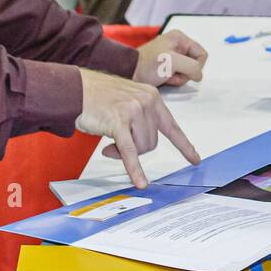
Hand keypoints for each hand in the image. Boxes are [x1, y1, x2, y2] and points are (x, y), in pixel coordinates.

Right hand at [75, 69, 199, 187]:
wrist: (75, 88)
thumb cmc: (99, 97)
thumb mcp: (127, 104)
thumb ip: (138, 123)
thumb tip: (137, 151)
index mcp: (152, 98)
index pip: (172, 126)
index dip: (184, 145)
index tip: (195, 159)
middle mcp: (146, 102)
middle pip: (152, 142)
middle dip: (136, 149)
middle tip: (115, 146)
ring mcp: (133, 111)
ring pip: (141, 148)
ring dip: (124, 153)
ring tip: (109, 145)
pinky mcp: (118, 122)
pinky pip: (130, 152)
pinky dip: (135, 169)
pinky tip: (140, 182)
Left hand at [134, 29, 207, 87]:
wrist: (130, 73)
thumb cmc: (146, 64)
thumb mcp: (173, 61)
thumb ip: (192, 66)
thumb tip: (198, 75)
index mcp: (180, 37)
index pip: (202, 54)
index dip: (196, 66)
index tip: (182, 69)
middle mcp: (177, 45)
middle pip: (195, 64)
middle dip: (185, 72)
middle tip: (171, 72)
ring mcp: (173, 56)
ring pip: (188, 72)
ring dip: (179, 77)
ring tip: (166, 75)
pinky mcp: (168, 66)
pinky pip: (180, 76)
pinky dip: (174, 80)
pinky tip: (164, 78)